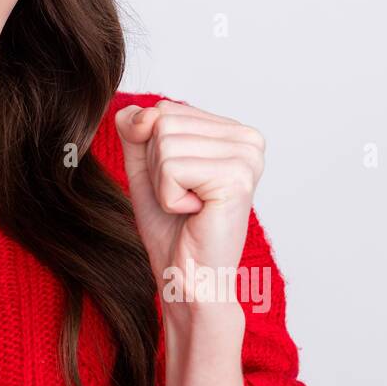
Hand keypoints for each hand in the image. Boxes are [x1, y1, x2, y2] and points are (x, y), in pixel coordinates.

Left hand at [114, 99, 264, 311]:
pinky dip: (169, 197)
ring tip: (190, 207)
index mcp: (233, 131)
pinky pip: (171, 168)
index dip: (153, 150)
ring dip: (163, 184)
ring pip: (164, 143)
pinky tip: (196, 213)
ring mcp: (247, 157)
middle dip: (157, 166)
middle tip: (184, 198)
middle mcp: (248, 139)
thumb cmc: (171, 226)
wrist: (187, 276)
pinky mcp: (236, 178)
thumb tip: (140, 112)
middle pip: (164, 122)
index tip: (180, 182)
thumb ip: (137, 129)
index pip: (165, 109)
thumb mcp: (145, 165)